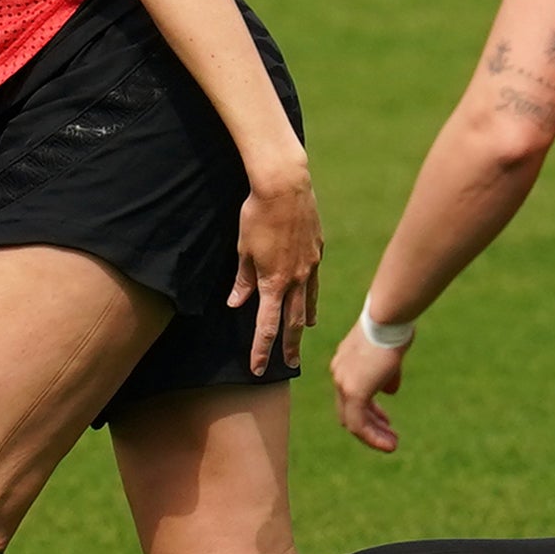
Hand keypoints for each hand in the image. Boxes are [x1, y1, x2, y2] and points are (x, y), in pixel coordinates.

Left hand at [231, 164, 322, 375]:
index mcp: (274, 282)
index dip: (261, 349)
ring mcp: (310, 265)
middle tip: (290, 364)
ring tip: (304, 334)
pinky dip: (312, 295)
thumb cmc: (257, 215)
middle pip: (293, 321)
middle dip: (289, 345)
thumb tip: (237, 304)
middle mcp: (297, 279)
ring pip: (309, 301)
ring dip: (305, 322)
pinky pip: (314, 280)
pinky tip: (311, 298)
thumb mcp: (243, 250)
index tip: (257, 368)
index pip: (266, 325)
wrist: (285, 186)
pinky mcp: (317, 249)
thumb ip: (243, 280)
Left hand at [332, 317, 407, 450]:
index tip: (385, 420)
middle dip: (370, 425)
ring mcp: (343, 383)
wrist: (387, 318)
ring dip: (372, 436)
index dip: (369, 410)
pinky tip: (388, 444)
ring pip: (353, 421)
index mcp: (344, 364)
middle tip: (389, 437)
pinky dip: (372, 436)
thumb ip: (386, 375)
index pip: (350, 396)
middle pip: (349, 411)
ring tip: (391, 445)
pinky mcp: (354, 391)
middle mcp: (339, 374)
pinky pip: (359, 423)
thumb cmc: (392, 328)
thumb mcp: (388, 354)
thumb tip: (389, 391)